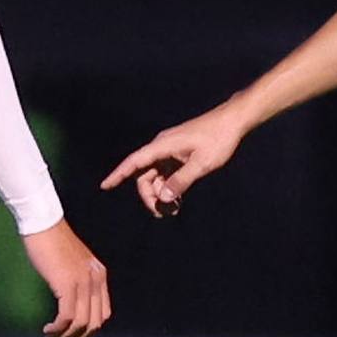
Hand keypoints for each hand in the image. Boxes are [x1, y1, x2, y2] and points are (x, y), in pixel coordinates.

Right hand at [22, 218, 111, 336]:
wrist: (43, 223)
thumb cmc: (51, 241)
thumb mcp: (71, 264)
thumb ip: (75, 281)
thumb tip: (68, 304)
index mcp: (99, 275)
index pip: (102, 314)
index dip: (87, 331)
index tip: (69, 334)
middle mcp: (96, 280)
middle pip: (94, 324)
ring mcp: (83, 282)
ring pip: (81, 324)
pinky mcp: (68, 284)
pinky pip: (67, 317)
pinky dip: (58, 328)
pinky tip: (48, 329)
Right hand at [100, 106, 246, 218]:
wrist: (232, 122)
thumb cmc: (218, 139)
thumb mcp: (201, 164)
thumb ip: (181, 181)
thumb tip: (162, 198)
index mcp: (163, 146)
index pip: (134, 162)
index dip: (118, 174)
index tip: (104, 186)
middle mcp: (162, 147)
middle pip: (144, 175)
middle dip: (149, 195)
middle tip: (163, 213)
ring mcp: (170, 151)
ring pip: (155, 176)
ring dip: (160, 193)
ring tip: (173, 209)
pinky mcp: (178, 154)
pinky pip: (166, 173)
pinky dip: (169, 186)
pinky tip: (178, 198)